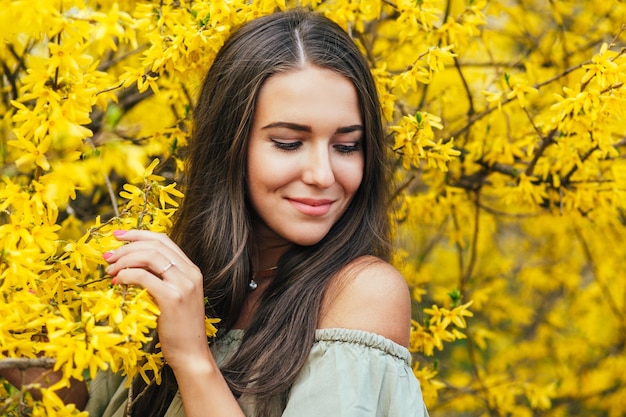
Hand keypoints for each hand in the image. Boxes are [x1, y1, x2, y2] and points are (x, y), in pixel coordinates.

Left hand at [104, 230, 210, 370]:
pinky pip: (144, 277)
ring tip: (110, 270)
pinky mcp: (172, 298)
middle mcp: (190, 273)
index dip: (139, 234)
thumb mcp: (173, 297)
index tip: (118, 236)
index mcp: (191, 269)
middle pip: (155, 245)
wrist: (191, 353)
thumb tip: (131, 266)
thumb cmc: (178, 329)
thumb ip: (161, 280)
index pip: (164, 240)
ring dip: (124, 260)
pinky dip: (127, 275)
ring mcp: (183, 284)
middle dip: (127, 246)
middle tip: (107, 255)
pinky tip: (118, 282)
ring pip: (149, 257)